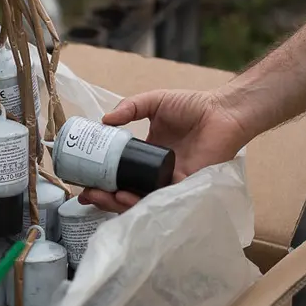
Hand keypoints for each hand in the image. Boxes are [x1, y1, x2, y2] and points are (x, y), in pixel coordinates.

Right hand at [79, 89, 248, 212]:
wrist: (223, 111)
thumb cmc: (193, 106)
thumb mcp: (154, 102)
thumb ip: (130, 108)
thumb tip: (104, 120)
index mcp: (145, 156)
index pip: (119, 174)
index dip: (100, 180)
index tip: (82, 181)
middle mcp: (154, 173)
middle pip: (124, 192)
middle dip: (103, 197)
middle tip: (87, 194)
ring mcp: (168, 182)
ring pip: (139, 201)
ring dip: (117, 203)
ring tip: (102, 197)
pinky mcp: (183, 187)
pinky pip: (159, 200)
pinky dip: (141, 201)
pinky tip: (125, 196)